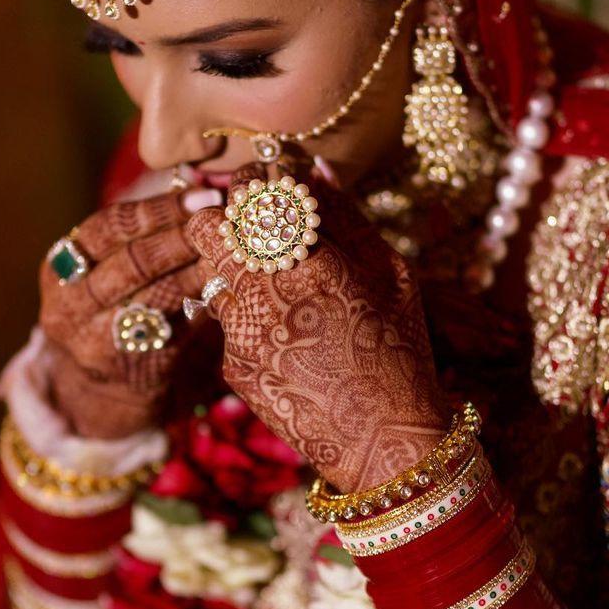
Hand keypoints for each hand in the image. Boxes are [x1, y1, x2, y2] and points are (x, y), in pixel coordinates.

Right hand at [39, 189, 219, 438]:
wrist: (102, 388)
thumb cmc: (113, 308)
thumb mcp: (105, 273)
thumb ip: (138, 237)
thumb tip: (200, 192)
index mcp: (60, 269)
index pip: (108, 227)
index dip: (157, 209)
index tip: (200, 195)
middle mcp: (70, 306)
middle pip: (132, 262)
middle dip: (182, 237)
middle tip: (221, 220)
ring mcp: (97, 341)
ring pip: (157, 295)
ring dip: (199, 268)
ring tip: (232, 248)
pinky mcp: (132, 367)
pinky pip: (177, 327)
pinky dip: (203, 302)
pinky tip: (227, 284)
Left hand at [186, 164, 449, 491]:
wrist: (382, 440)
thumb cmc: (400, 349)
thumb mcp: (391, 274)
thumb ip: (347, 217)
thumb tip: (314, 167)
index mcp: (311, 261)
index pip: (251, 194)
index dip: (251, 182)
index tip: (263, 185)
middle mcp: (265, 293)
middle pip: (208, 227)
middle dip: (224, 218)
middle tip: (248, 225)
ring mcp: (241, 332)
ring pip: (209, 272)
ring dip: (230, 264)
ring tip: (268, 277)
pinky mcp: (231, 364)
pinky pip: (223, 319)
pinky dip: (244, 312)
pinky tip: (282, 330)